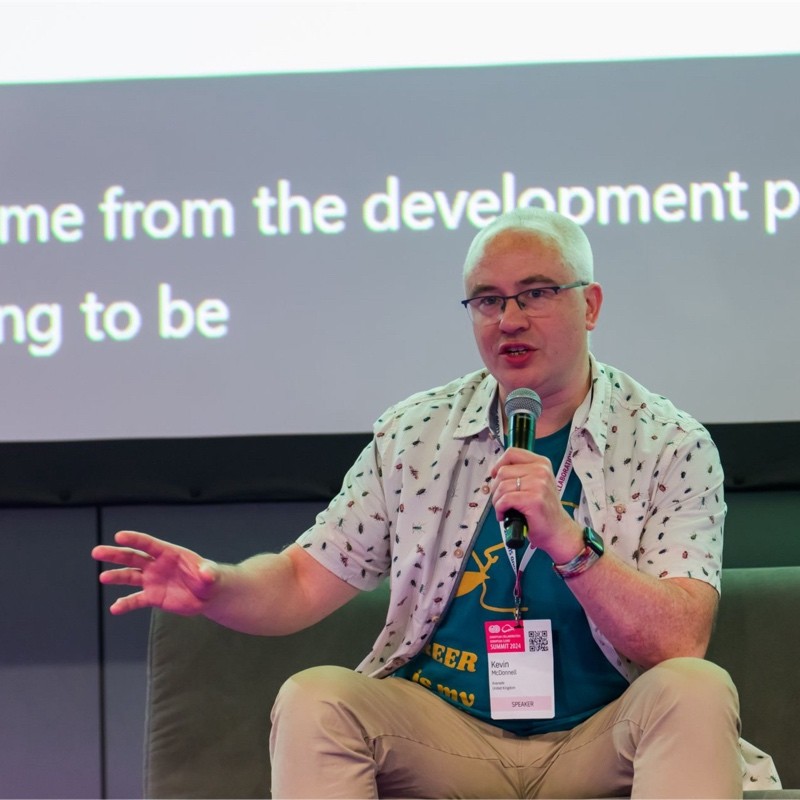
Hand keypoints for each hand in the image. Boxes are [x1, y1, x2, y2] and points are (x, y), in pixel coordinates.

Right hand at [92, 530, 217, 615]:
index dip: (135, 539)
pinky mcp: (152, 596)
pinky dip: (125, 604)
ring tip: (103, 577)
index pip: (149, 544)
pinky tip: (115, 608)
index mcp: (169, 553)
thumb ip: (207, 572)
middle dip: (115, 554)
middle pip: (133, 557)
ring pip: (130, 576)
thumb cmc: (209, 578)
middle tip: (97, 552)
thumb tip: (207, 573)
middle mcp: (156, 565)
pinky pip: (136, 600)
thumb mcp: (211, 574)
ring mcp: (152, 580)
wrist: (207, 595)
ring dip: (116, 576)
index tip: (119, 536)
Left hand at [490, 447, 582, 560]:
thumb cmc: (543, 509)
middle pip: (503, 471)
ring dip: (496, 500)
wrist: (557, 530)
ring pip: (502, 486)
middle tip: (500, 500)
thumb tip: (495, 472)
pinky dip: (499, 509)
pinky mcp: (534, 500)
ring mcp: (539, 485)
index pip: (512, 453)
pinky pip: (505, 499)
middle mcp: (541, 471)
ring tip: (503, 509)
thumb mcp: (535, 483)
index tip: (495, 476)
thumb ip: (520, 473)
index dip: (498, 464)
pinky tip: (504, 515)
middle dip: (495, 488)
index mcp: (541, 463)